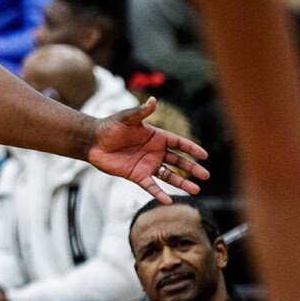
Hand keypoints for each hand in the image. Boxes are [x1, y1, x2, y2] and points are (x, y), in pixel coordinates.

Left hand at [86, 99, 209, 202]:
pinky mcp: (137, 176)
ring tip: (196, 190)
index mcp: (157, 137)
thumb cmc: (110, 126)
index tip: (205, 155)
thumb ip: (141, 112)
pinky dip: (159, 194)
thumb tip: (153, 100)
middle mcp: (155, 152)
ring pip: (169, 176)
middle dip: (192, 168)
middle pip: (178, 161)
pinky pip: (151, 187)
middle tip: (205, 176)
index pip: (179, 143)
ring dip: (182, 183)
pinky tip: (169, 201)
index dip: (191, 149)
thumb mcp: (127, 118)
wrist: (93, 141)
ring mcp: (147, 165)